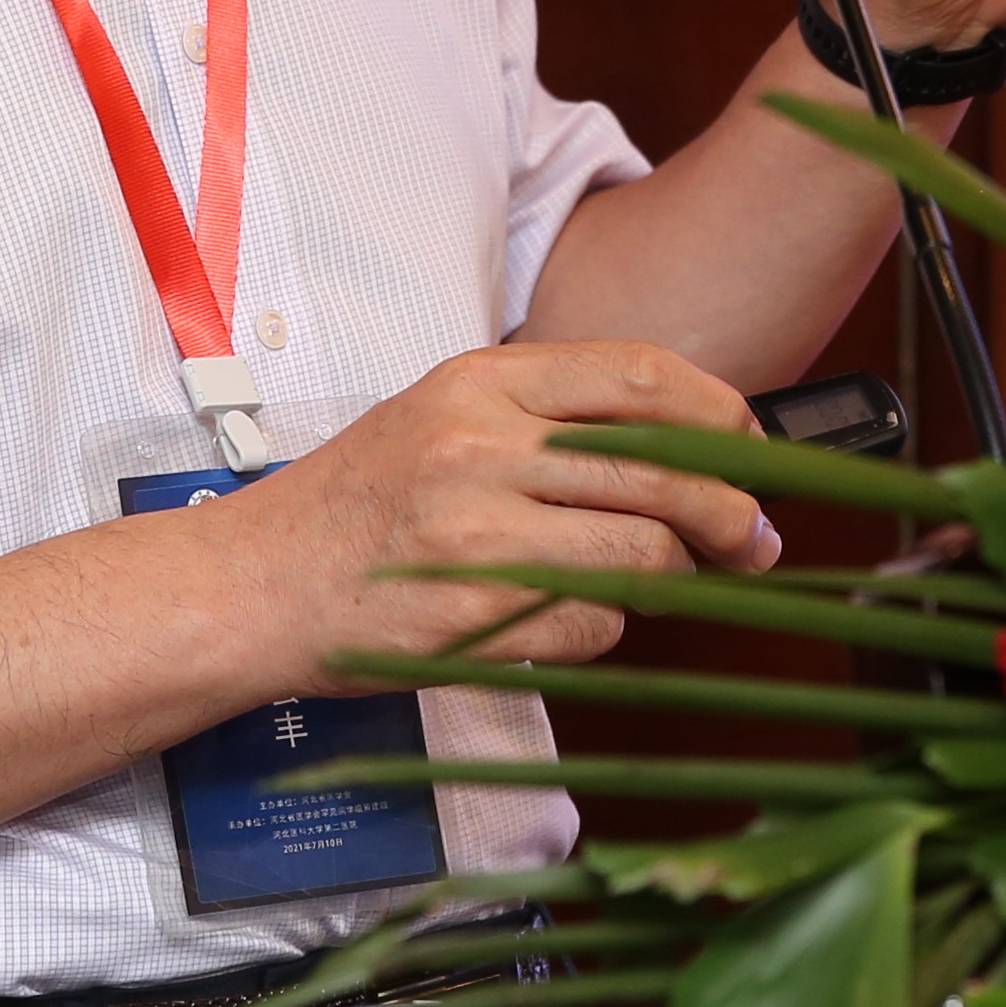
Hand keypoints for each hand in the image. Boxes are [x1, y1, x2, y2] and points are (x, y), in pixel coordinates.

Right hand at [225, 340, 775, 692]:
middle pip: (666, 472)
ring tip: (661, 581)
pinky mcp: (472, 616)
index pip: (643, 378)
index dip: (721, 416)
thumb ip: (554, 419)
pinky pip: (595, 625)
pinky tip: (568, 617)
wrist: (250, 585)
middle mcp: (481, 445)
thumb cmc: (358, 504)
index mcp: (481, 382)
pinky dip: (604, 628)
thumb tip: (696, 447)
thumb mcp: (445, 417)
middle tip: (755, 542)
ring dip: (673, 578)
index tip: (751, 451)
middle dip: (735, 515)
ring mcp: (475, 533)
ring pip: (645, 553)